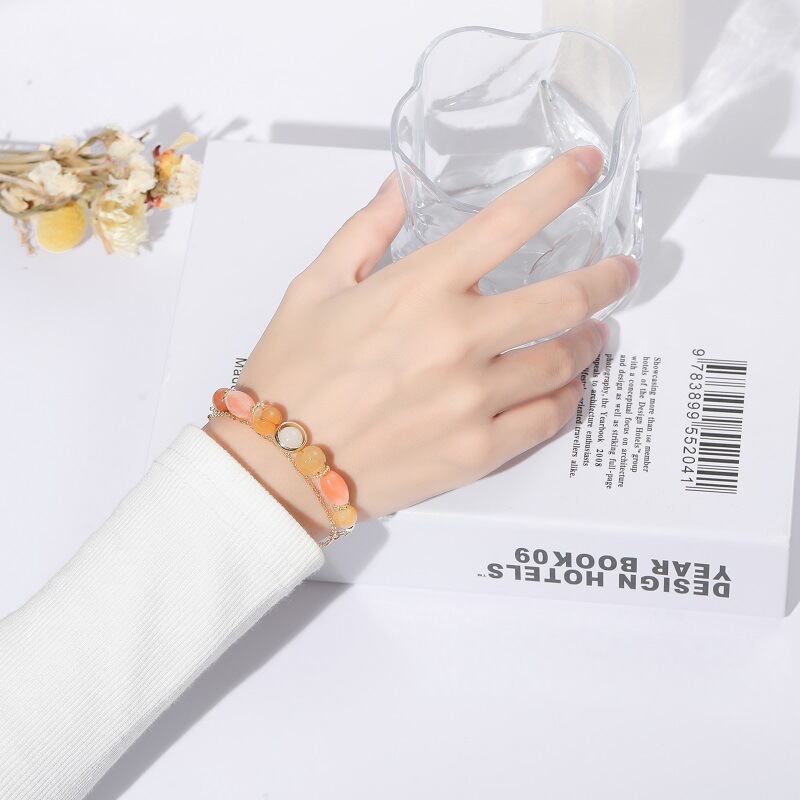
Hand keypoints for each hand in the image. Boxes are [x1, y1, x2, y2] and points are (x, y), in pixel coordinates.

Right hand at [204, 147, 637, 541]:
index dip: (558, 185)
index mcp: (420, 289)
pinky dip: (566, 397)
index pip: (509, 223)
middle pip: (565, 299)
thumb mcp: (315, 285)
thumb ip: (367, 230)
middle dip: (606, 278)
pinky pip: (547, 418)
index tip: (587, 167)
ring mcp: (473, 400)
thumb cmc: (292, 374)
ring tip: (594, 332)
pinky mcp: (478, 451)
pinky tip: (565, 387)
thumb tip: (401, 186)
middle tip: (620, 271)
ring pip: (564, 361)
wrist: (279, 467)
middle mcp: (457, 340)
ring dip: (589, 340)